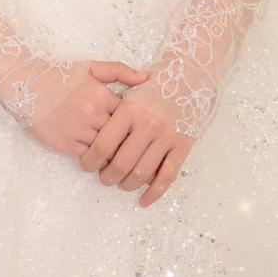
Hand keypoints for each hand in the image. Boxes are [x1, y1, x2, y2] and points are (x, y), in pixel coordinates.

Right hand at [22, 59, 150, 157]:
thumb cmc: (61, 75)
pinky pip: (89, 158)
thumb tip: (147, 79)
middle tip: (134, 148)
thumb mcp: (91, 68)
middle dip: (128, 143)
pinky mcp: (66, 145)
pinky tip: (99, 156)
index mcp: (102, 96)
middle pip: (122, 138)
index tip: (139, 128)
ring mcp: (79, 131)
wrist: (26, 83)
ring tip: (119, 155)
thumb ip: (120, 72)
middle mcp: (93, 115)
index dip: (135, 125)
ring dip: (113, 154)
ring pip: (107, 152)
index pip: (131, 118)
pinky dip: (96, 159)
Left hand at [78, 75, 196, 207]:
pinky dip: (154, 193)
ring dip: (127, 185)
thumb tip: (92, 126)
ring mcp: (166, 137)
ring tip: (121, 183)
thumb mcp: (127, 85)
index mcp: (129, 109)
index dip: (90, 160)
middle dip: (108, 177)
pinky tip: (143, 201)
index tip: (87, 165)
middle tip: (104, 177)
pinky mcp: (183, 146)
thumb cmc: (154, 83)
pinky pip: (167, 176)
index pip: (103, 144)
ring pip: (142, 173)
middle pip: (121, 163)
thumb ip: (108, 105)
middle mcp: (147, 124)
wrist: (190, 75)